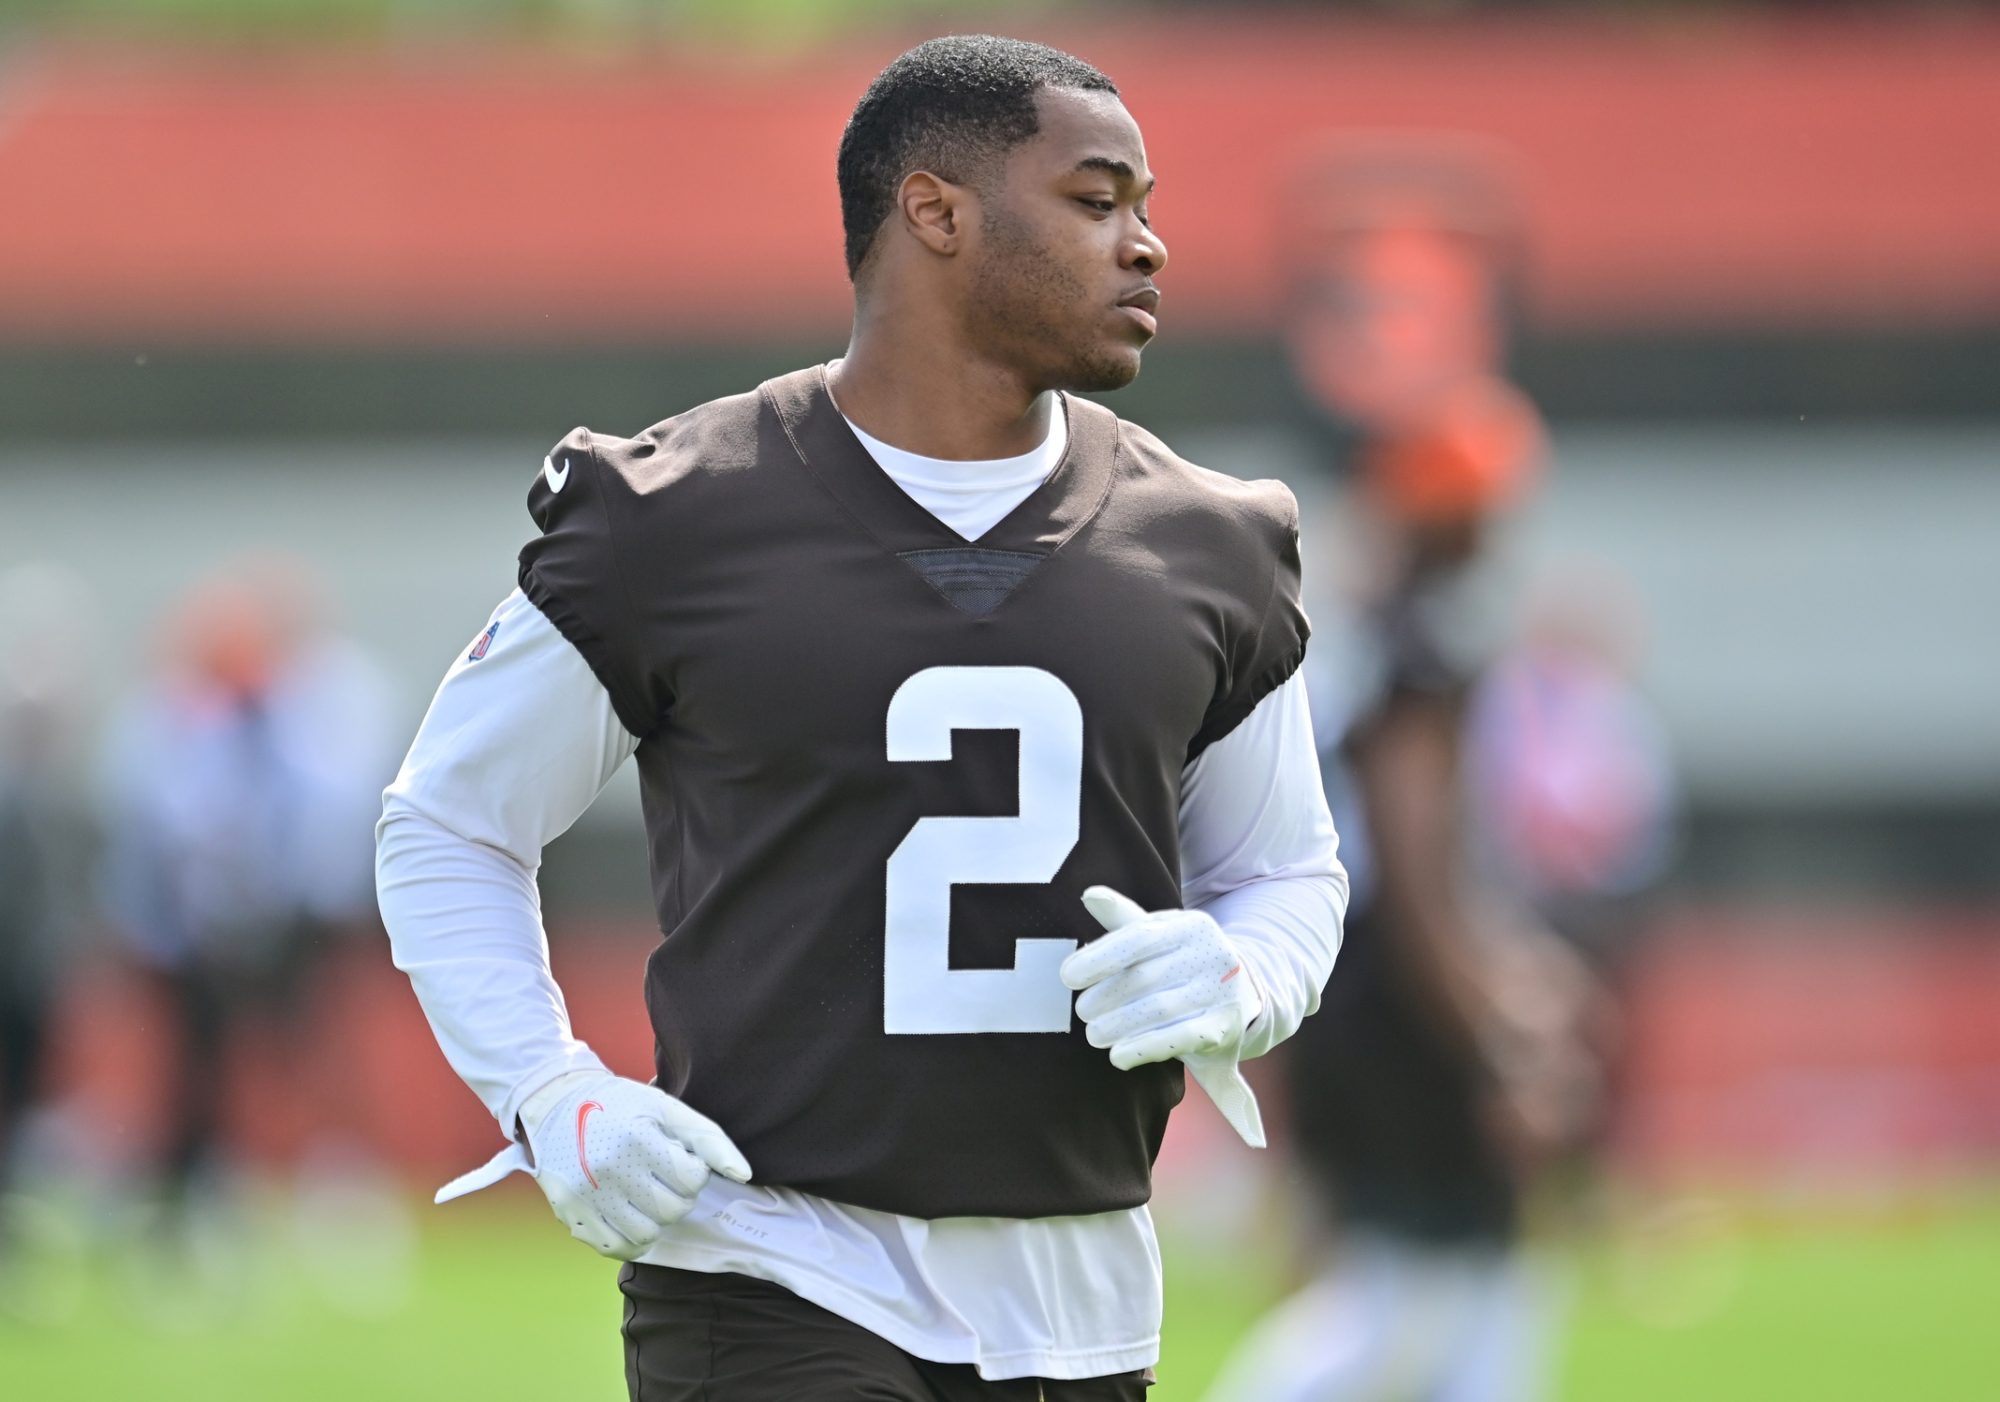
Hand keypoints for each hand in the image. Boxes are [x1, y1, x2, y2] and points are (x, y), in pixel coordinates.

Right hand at [518, 1071, 751, 1260]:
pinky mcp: (570, 1213)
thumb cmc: (622, 1106)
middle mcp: (608, 1168)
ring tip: (647, 1195)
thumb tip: (743, 1174)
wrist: (558, 1105)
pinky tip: (631, 1215)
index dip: (694, 1172)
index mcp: (636, 1137)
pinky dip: (631, 1239)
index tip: (679, 1159)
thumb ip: (710, 1139)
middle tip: (664, 1178)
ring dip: (656, 1219)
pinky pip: (615, 1248)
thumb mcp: (667, 1109)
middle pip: (672, 1210)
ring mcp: (586, 1195)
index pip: (692, 1180)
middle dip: (678, 1196)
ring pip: (647, 1234)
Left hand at [1062, 887, 1262, 1068]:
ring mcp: (1221, 992)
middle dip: (1106, 997)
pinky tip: (1118, 1056)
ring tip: (1094, 1034)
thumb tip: (1090, 894)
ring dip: (1118, 1025)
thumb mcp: (1162, 935)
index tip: (1068, 976)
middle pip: (1145, 977)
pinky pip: (1180, 1038)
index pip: (1138, 938)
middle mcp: (1212, 954)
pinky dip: (1144, 1047)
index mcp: (1192, 926)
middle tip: (1083, 1011)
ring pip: (1159, 1009)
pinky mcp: (1223, 1028)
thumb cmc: (1186, 962)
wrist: (1244, 995)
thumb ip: (1125, 919)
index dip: (1099, 957)